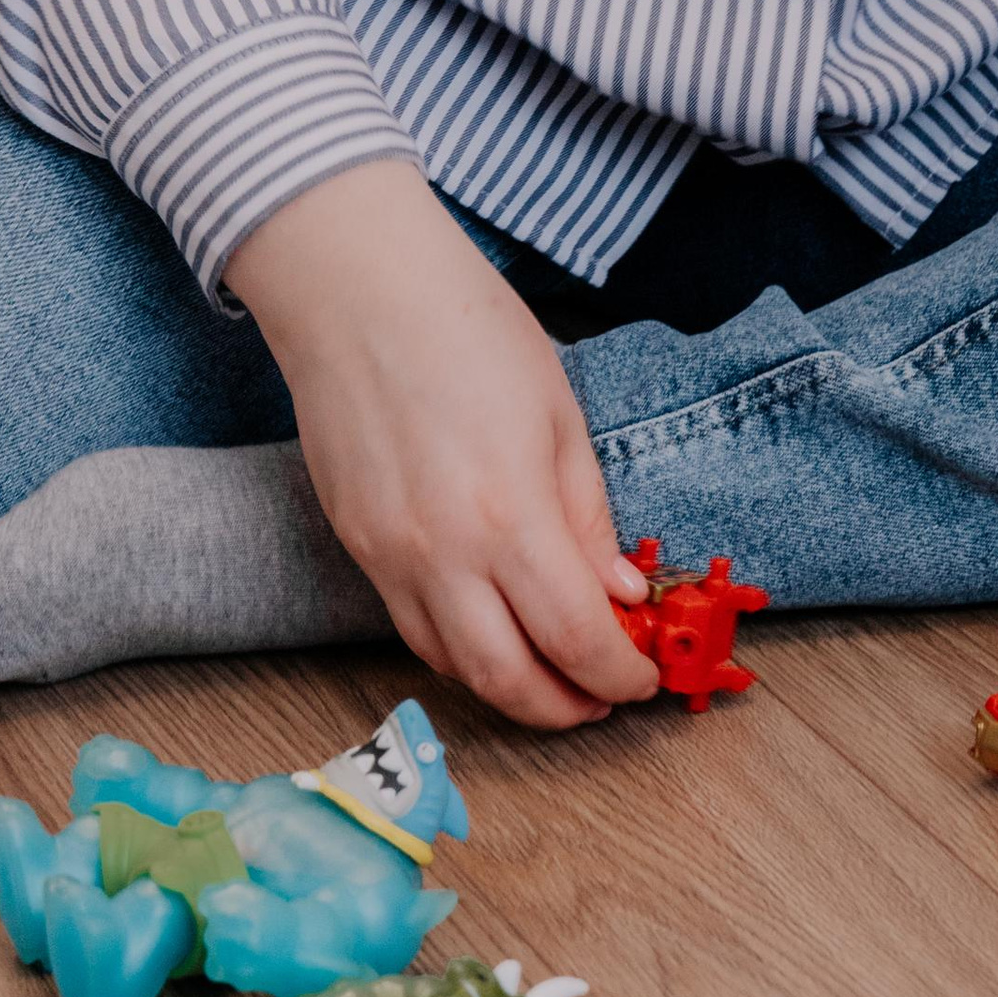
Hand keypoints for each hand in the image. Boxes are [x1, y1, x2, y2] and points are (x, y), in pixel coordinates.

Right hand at [229, 161, 653, 728]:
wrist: (354, 289)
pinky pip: (412, 627)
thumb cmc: (464, 328)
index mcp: (510, 514)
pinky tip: (494, 633)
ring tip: (554, 676)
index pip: (576, 638)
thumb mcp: (560, 416)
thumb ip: (588, 517)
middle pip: (510, 679)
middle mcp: (443, 553)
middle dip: (567, 707)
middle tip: (603, 699)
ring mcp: (390, 556)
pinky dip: (460, 651)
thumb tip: (618, 592)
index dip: (620, 673)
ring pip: (453, 666)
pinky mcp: (357, 546)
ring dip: (511, 690)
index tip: (644, 674)